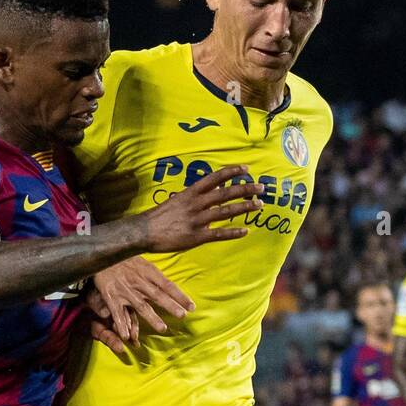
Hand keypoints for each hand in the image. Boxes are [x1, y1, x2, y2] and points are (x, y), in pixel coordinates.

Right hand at [91, 257, 193, 346]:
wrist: (101, 253)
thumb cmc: (123, 258)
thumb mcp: (142, 261)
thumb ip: (153, 274)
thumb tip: (168, 285)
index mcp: (148, 272)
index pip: (168, 285)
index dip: (180, 296)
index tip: (192, 307)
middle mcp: (139, 282)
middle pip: (158, 295)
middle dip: (171, 306)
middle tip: (182, 316)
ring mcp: (125, 290)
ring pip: (141, 305)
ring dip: (152, 317)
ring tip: (163, 328)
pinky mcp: (111, 296)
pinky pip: (118, 312)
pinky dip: (122, 324)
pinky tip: (127, 336)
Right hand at [141, 165, 260, 252]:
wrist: (144, 232)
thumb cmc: (159, 216)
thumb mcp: (176, 200)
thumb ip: (193, 197)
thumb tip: (207, 192)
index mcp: (191, 193)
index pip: (215, 178)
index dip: (231, 172)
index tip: (246, 168)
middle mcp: (196, 204)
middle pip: (225, 193)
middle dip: (245, 189)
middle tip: (261, 187)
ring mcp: (197, 220)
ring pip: (226, 211)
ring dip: (244, 207)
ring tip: (259, 205)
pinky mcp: (197, 236)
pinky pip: (219, 233)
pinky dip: (233, 232)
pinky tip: (245, 231)